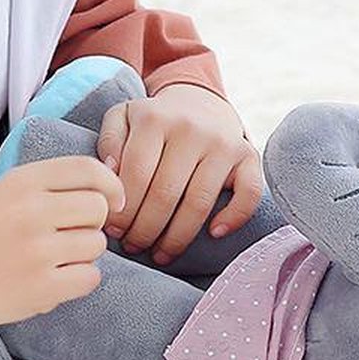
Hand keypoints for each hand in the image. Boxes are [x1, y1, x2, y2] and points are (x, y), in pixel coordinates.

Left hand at [96, 83, 263, 264]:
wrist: (201, 104)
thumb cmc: (156, 122)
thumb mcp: (124, 118)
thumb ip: (109, 142)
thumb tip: (110, 173)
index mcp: (156, 119)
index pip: (136, 175)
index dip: (123, 211)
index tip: (114, 232)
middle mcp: (192, 129)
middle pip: (165, 194)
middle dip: (145, 231)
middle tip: (134, 248)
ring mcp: (223, 143)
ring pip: (199, 203)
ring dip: (177, 238)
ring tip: (161, 255)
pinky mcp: (248, 157)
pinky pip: (248, 194)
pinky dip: (233, 218)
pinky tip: (214, 234)